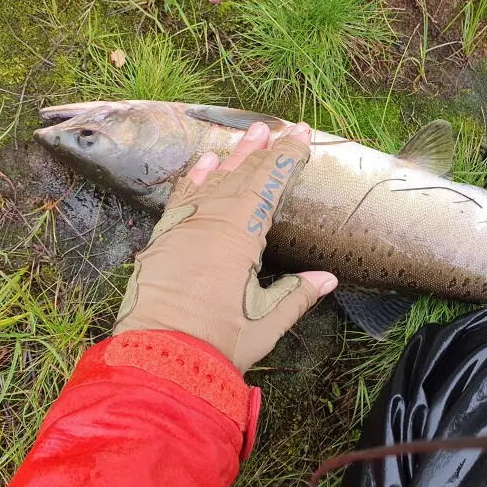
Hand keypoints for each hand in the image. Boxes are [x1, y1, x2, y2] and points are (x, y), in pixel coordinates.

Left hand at [113, 121, 337, 372]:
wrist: (158, 360)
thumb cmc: (218, 343)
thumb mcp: (265, 322)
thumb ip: (296, 295)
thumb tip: (327, 278)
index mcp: (239, 236)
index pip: (269, 185)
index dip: (287, 159)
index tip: (302, 136)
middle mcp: (211, 222)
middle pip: (242, 176)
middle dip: (265, 151)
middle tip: (281, 127)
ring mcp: (184, 227)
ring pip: (214, 181)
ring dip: (234, 157)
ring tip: (251, 133)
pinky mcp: (164, 238)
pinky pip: (182, 197)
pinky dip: (195, 177)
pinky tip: (205, 161)